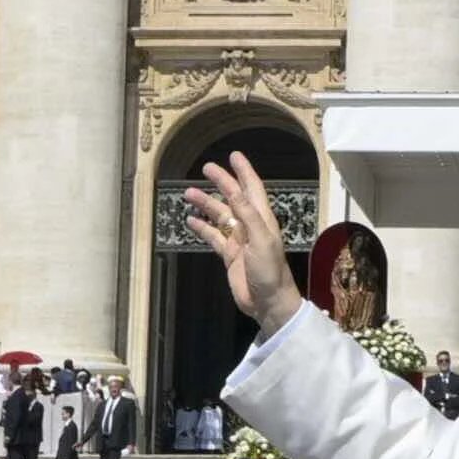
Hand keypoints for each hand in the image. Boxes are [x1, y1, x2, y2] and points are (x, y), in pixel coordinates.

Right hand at [181, 147, 302, 332]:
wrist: (267, 302)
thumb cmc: (269, 270)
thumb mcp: (261, 240)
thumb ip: (248, 215)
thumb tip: (236, 191)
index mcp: (262, 219)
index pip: (252, 188)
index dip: (244, 171)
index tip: (234, 156)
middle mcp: (250, 226)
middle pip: (233, 198)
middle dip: (221, 182)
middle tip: (206, 168)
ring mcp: (238, 240)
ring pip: (219, 216)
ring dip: (206, 204)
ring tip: (188, 193)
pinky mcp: (229, 255)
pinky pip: (213, 237)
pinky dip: (202, 228)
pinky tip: (190, 220)